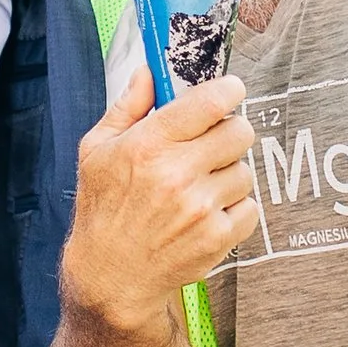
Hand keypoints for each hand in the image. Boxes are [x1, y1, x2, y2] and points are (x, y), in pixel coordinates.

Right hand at [62, 62, 260, 327]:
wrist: (111, 276)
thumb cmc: (102, 208)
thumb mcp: (97, 150)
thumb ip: (128, 106)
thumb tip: (149, 70)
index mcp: (149, 144)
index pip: (211, 102)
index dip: (229, 90)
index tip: (230, 92)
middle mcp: (177, 174)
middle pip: (240, 132)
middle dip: (230, 133)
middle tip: (212, 144)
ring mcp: (201, 208)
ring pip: (245, 171)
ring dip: (229, 175)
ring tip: (201, 187)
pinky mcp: (217, 237)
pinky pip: (250, 207)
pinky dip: (234, 209)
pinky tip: (207, 213)